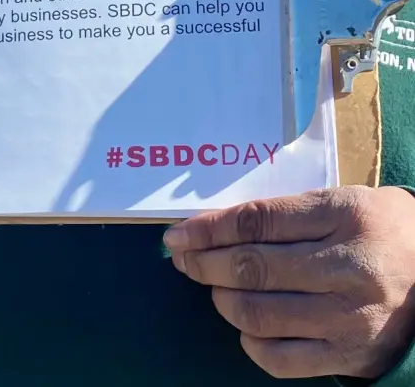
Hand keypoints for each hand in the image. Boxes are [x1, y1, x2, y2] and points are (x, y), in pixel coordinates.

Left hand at [164, 186, 414, 379]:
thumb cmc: (381, 229)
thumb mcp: (343, 202)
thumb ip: (287, 213)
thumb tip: (218, 226)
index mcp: (345, 215)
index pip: (260, 220)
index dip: (211, 228)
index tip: (179, 233)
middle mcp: (348, 267)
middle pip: (254, 267)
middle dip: (205, 263)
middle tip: (183, 258)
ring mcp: (349, 318)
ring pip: (259, 314)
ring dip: (223, 300)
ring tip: (216, 288)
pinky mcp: (350, 358)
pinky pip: (280, 359)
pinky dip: (252, 342)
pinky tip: (248, 326)